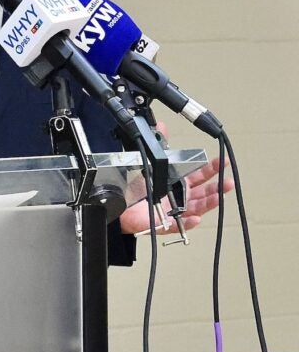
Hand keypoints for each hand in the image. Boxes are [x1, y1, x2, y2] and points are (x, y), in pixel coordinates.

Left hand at [119, 156, 233, 234]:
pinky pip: (178, 224)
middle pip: (204, 192)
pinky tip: (196, 218)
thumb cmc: (138, 189)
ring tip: (219, 197)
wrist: (122, 206)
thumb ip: (159, 147)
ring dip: (209, 203)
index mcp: (178, 183)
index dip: (212, 168)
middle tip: (229, 181)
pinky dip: (188, 222)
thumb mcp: (150, 165)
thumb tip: (162, 127)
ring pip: (196, 208)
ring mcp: (175, 211)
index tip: (224, 161)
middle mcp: (180, 197)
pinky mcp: (165, 223)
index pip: (200, 175)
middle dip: (218, 187)